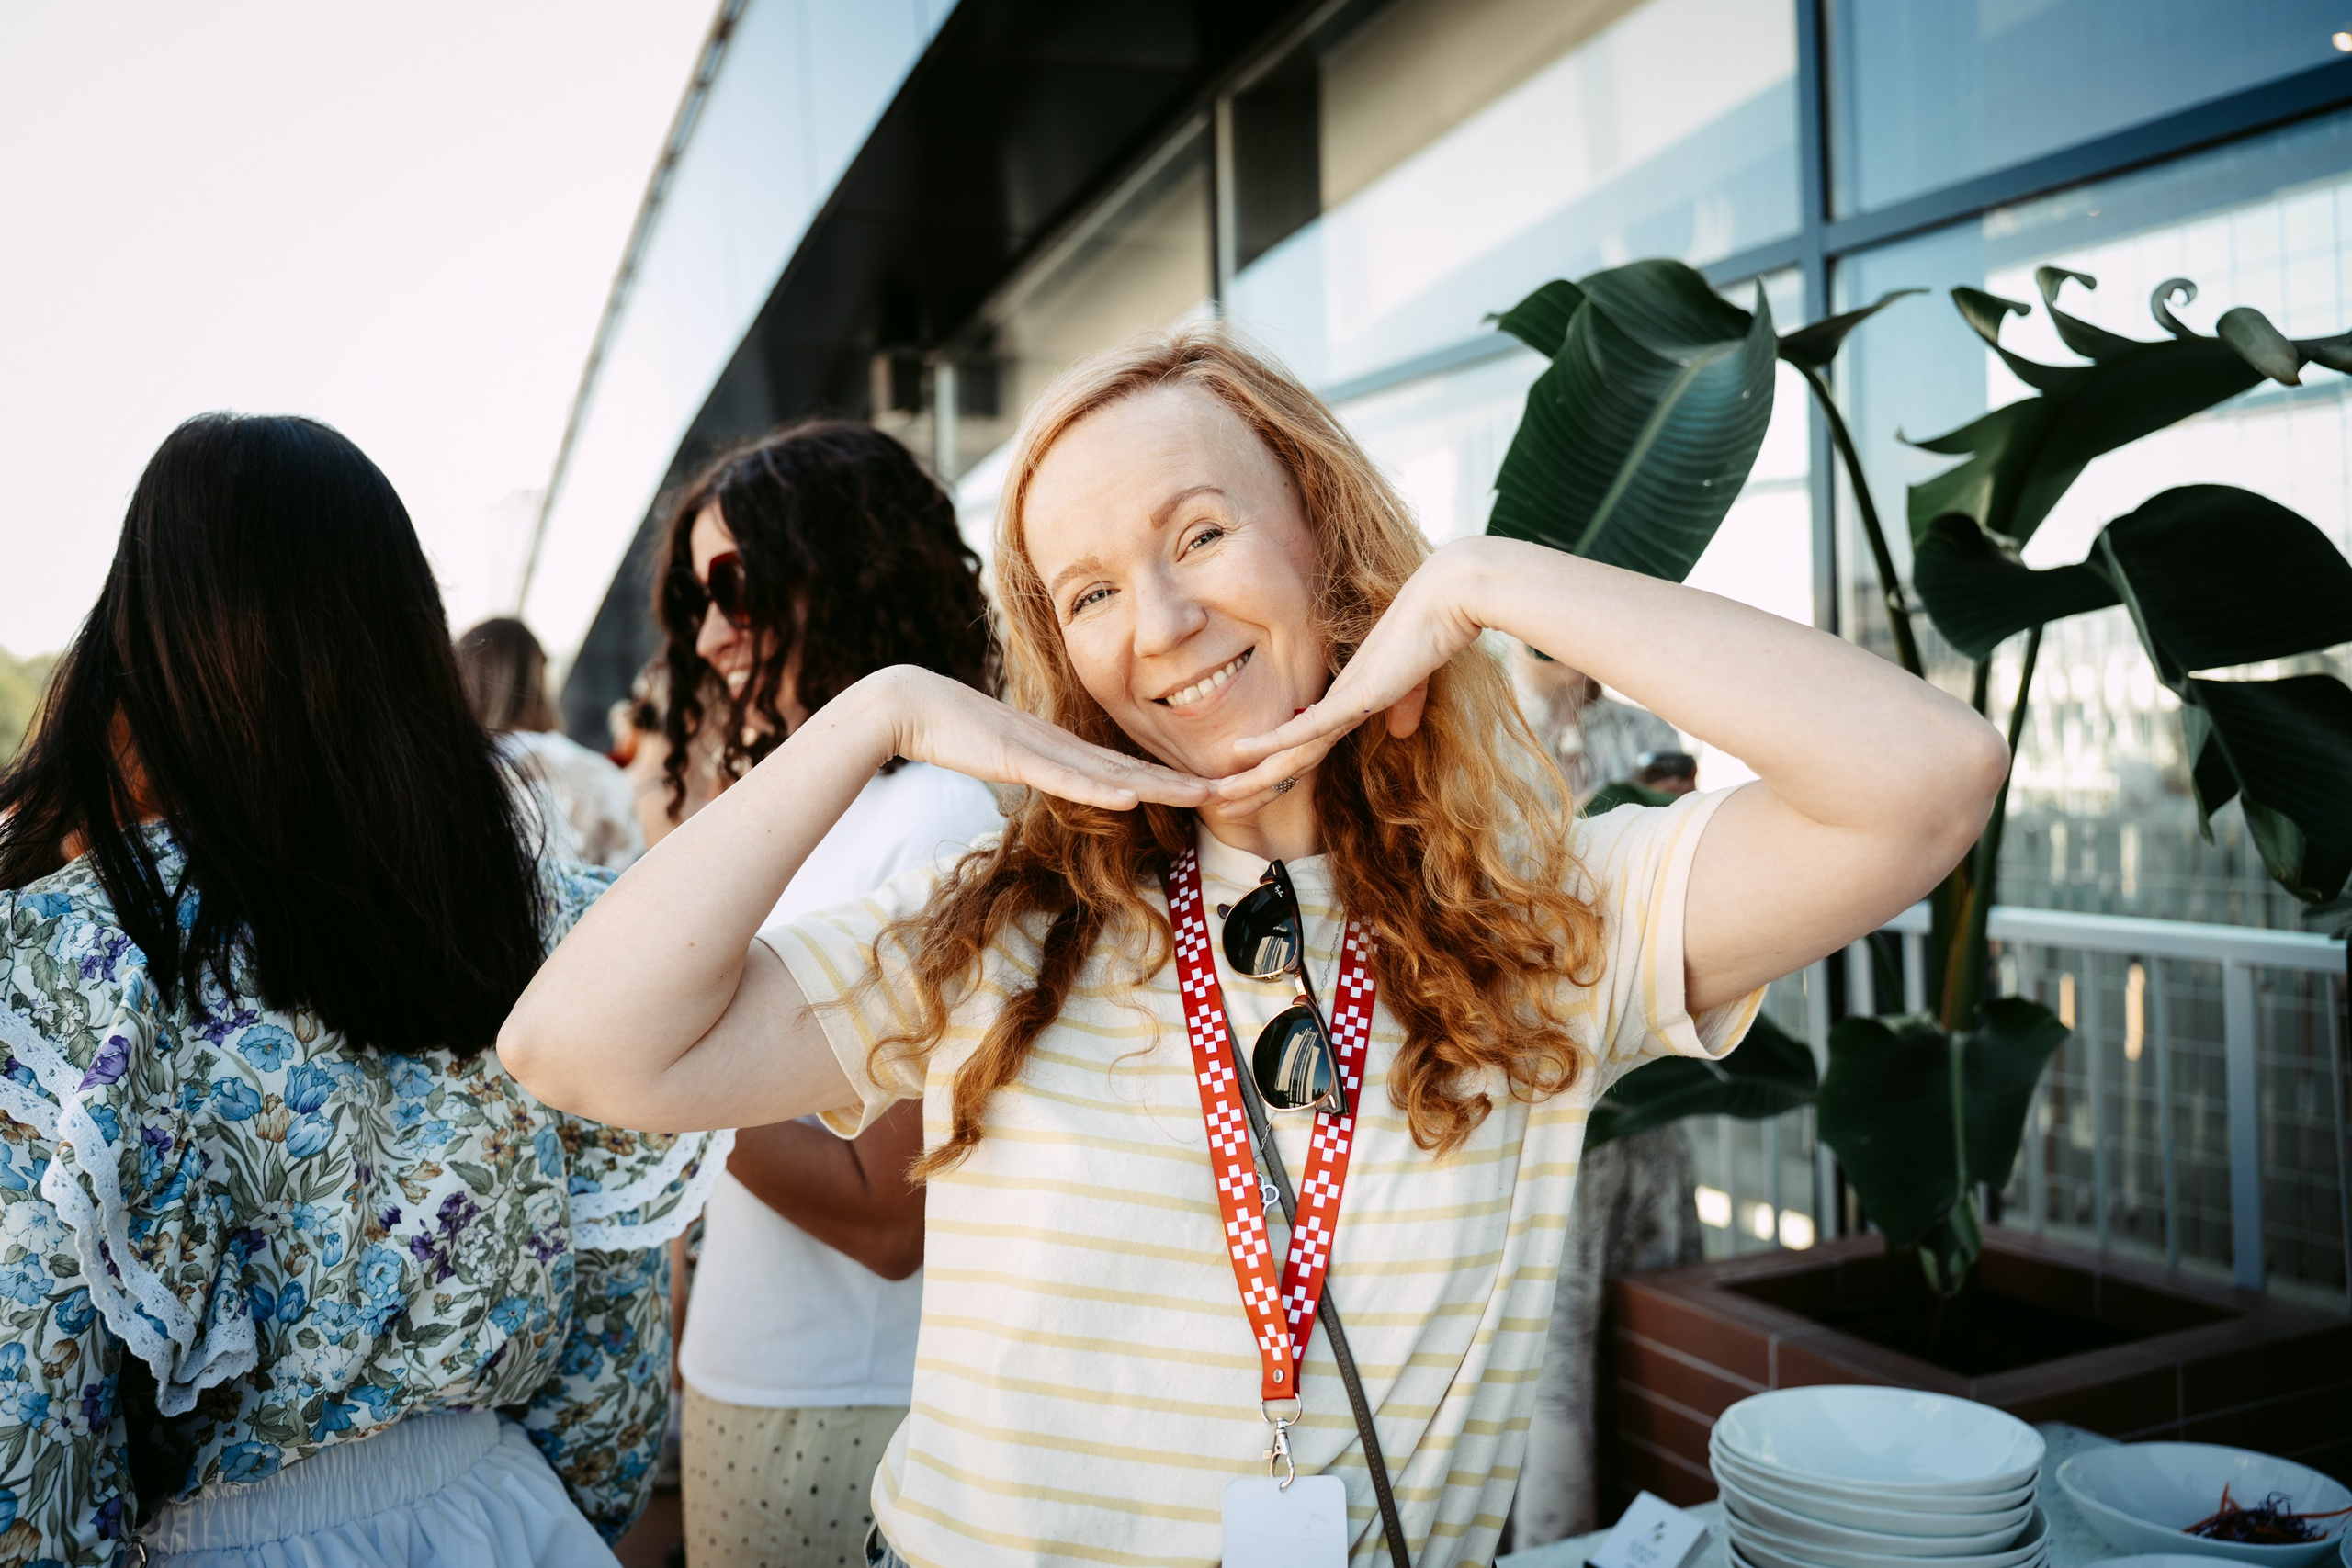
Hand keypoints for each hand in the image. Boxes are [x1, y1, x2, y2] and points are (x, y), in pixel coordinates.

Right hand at [873, 666, 1212, 810]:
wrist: (910, 704)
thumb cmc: (950, 730)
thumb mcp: (1001, 755)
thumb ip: (1028, 765)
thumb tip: (1049, 777)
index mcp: (1059, 748)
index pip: (1123, 767)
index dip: (1165, 779)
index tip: (1203, 789)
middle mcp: (1061, 745)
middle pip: (1132, 768)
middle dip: (1181, 782)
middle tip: (1230, 789)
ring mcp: (1042, 749)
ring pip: (1112, 772)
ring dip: (1160, 785)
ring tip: (1203, 793)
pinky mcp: (1017, 756)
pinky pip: (1066, 778)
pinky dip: (1100, 789)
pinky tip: (1131, 797)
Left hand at [1217, 539, 1490, 805]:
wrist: (1448, 599)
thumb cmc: (1433, 634)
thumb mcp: (1415, 682)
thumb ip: (1405, 706)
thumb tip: (1399, 732)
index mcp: (1346, 703)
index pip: (1302, 750)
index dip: (1273, 775)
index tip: (1248, 795)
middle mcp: (1336, 702)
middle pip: (1286, 756)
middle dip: (1251, 786)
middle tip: (1214, 805)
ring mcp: (1343, 699)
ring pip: (1288, 750)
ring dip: (1253, 776)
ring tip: (1217, 795)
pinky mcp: (1357, 695)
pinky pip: (1309, 725)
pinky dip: (1276, 741)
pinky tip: (1244, 752)